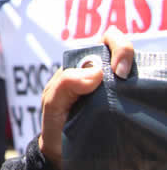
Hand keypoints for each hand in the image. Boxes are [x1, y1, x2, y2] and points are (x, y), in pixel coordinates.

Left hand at [38, 28, 133, 167]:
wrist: (63, 155)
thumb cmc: (56, 125)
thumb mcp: (52, 103)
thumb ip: (65, 84)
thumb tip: (96, 72)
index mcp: (83, 67)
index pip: (105, 42)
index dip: (116, 46)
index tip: (117, 69)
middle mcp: (102, 75)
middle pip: (123, 50)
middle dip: (126, 52)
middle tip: (123, 74)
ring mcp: (117, 91)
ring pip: (137, 71)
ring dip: (138, 73)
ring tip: (134, 89)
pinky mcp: (129, 107)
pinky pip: (141, 93)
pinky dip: (144, 92)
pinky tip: (141, 101)